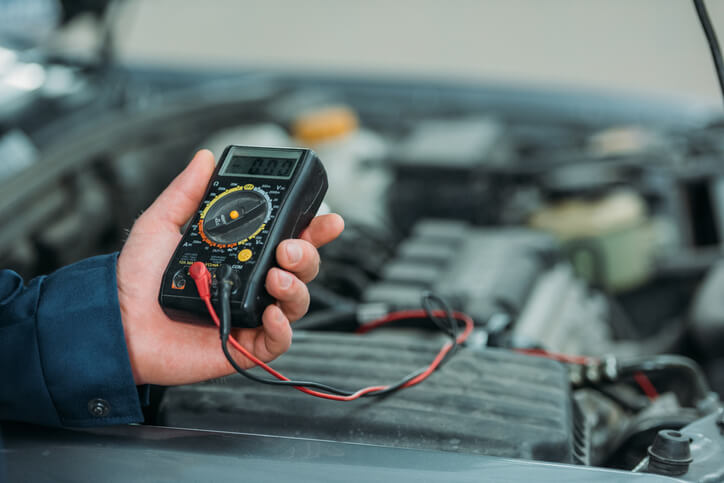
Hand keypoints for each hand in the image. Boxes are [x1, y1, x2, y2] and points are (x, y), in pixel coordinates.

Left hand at [116, 150, 343, 385]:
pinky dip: (284, 328)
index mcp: (244, 254)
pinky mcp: (246, 344)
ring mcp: (253, 313)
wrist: (117, 321)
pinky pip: (280, 340)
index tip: (327, 218)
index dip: (314, 229)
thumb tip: (205, 158)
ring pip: (298, 301)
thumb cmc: (137, 278)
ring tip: (276, 278)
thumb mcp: (162, 225)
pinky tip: (273, 314)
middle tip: (290, 248)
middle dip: (308, 254)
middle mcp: (253, 282)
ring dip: (297, 287)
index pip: (290, 238)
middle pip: (302, 268)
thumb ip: (186, 192)